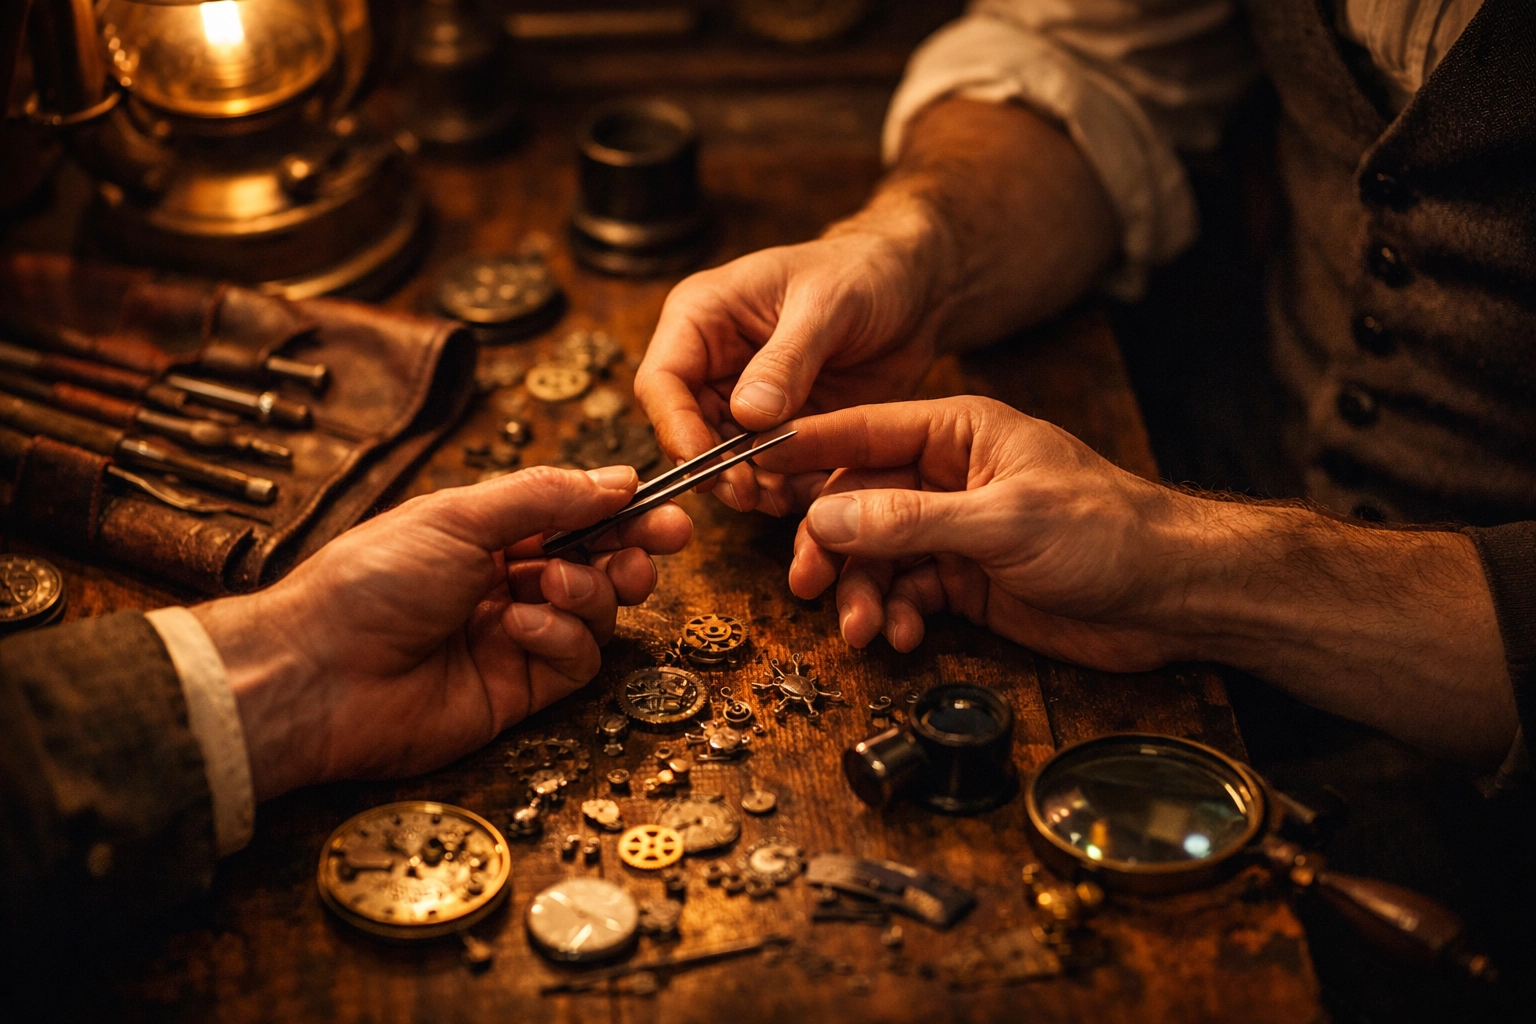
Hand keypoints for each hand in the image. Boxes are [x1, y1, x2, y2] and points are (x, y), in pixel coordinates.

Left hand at [193, 465, 691, 799]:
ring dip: (592, 590)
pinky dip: (560, 637)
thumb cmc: (369, 583)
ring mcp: (517, 637)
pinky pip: (576, 659)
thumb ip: (545, 496)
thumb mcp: (459, 516)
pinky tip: (520, 627)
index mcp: (489, 533)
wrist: (320, 673)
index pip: (577, 516)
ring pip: (597, 612)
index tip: (664, 508)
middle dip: (632, 551)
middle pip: (600, 563)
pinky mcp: (521, 690)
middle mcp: (508, 582)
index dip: (625, 512)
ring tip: (558, 583)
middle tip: (658, 544)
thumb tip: (617, 477)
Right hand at [635, 227, 946, 515]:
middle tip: (747, 496)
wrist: (912, 290)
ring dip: (749, 484)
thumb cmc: (862, 272)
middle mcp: (712, 363)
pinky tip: (810, 492)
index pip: (662, 381)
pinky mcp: (780, 428)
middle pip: (687, 431)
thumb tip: (747, 415)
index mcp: (702, 317)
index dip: (676, 429)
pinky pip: (770, 469)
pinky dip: (785, 486)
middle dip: (714, 469)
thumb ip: (787, 359)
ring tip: (782, 499)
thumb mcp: (827, 303)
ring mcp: (745, 400)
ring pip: (725, 459)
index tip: (708, 468)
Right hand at [755, 397, 1193, 670]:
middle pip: (857, 503)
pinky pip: (907, 593)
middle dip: (830, 547)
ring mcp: (955, 530)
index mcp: (958, 433)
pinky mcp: (966, 579)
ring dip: (862, 594)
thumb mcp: (1003, 520)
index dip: (805, 450)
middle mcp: (948, 477)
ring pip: (877, 556)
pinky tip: (905, 636)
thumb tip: (826, 516)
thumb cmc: (1107, 533)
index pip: (862, 431)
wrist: (1172, 597)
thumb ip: (910, 520)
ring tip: (864, 631)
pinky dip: (898, 616)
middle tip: (806, 586)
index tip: (752, 470)